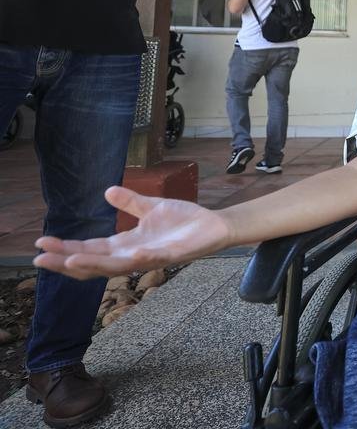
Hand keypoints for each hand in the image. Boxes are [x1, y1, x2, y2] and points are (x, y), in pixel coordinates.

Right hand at [33, 187, 232, 279]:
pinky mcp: (172, 255)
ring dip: (94, 264)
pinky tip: (130, 252)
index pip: (89, 249)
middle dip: (67, 261)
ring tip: (70, 259)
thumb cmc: (183, 220)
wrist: (213, 226)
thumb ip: (129, 202)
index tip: (41, 243)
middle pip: (94, 263)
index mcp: (125, 244)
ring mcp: (151, 258)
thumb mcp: (151, 208)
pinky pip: (155, 258)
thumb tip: (106, 191)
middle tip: (41, 258)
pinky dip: (143, 256)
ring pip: (117, 266)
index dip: (65, 247)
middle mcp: (133, 255)